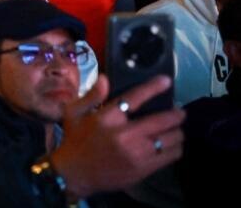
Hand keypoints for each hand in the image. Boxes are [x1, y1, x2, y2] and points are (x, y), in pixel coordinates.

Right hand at [49, 75, 184, 199]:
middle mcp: (125, 134)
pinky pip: (170, 155)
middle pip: (163, 120)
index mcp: (108, 118)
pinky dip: (175, 148)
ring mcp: (137, 153)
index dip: (154, 87)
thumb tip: (105, 78)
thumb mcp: (74, 113)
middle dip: (176, 114)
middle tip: (179, 112)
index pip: (136, 97)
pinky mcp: (144, 168)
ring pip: (171, 139)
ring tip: (175, 129)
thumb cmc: (75, 140)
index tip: (167, 81)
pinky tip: (170, 145)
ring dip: (177, 131)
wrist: (75, 174)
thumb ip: (91, 95)